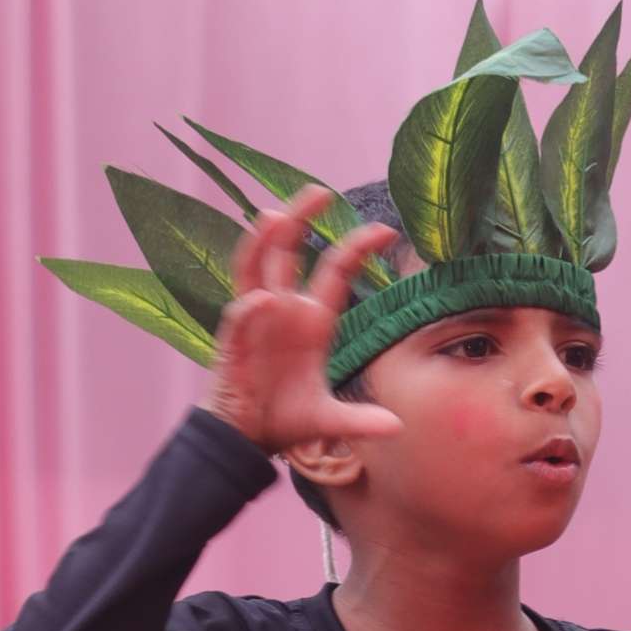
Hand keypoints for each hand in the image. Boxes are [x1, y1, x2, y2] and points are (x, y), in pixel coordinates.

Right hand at [205, 193, 404, 460]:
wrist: (246, 438)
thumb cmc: (283, 419)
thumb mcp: (328, 420)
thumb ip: (360, 420)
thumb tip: (397, 428)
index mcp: (312, 321)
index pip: (335, 271)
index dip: (357, 248)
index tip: (385, 229)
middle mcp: (283, 311)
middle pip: (287, 251)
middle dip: (301, 219)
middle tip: (320, 192)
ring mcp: (255, 321)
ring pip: (254, 267)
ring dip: (263, 243)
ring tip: (276, 216)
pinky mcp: (233, 342)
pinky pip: (240, 318)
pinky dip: (250, 309)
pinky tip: (263, 298)